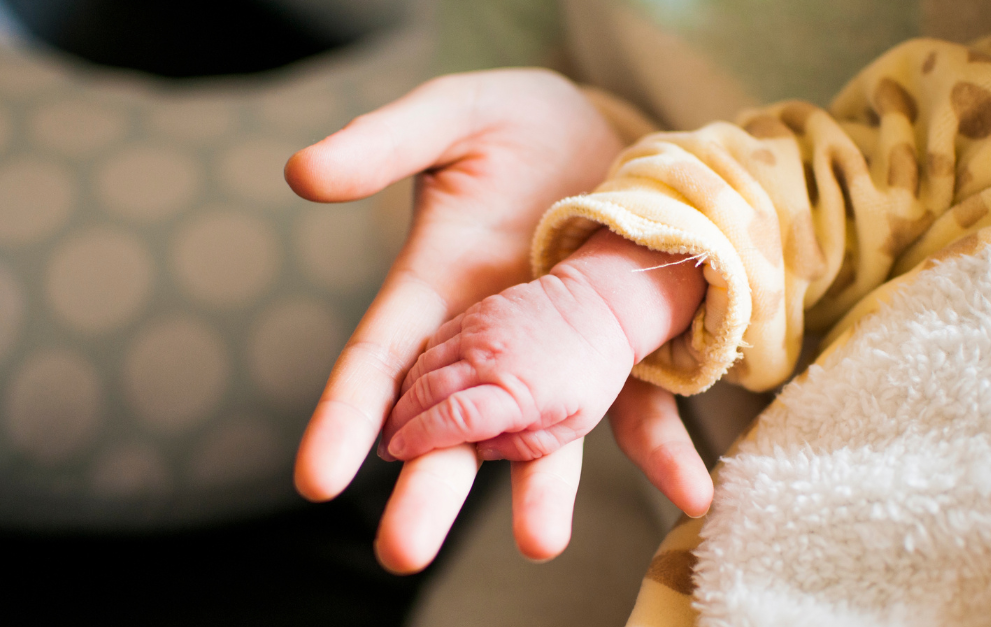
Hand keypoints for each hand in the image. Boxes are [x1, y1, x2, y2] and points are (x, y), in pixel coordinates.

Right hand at [286, 69, 710, 573]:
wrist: (611, 129)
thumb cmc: (517, 122)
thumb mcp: (454, 116)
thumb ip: (385, 144)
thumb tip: (301, 173)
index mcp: (436, 289)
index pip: (379, 363)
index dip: (346, 416)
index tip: (318, 477)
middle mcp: (493, 338)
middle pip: (451, 422)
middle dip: (428, 486)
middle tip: (401, 551)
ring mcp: (561, 350)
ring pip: (543, 430)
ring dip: (540, 486)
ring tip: (538, 540)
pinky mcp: (626, 344)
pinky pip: (642, 406)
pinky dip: (664, 448)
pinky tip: (689, 490)